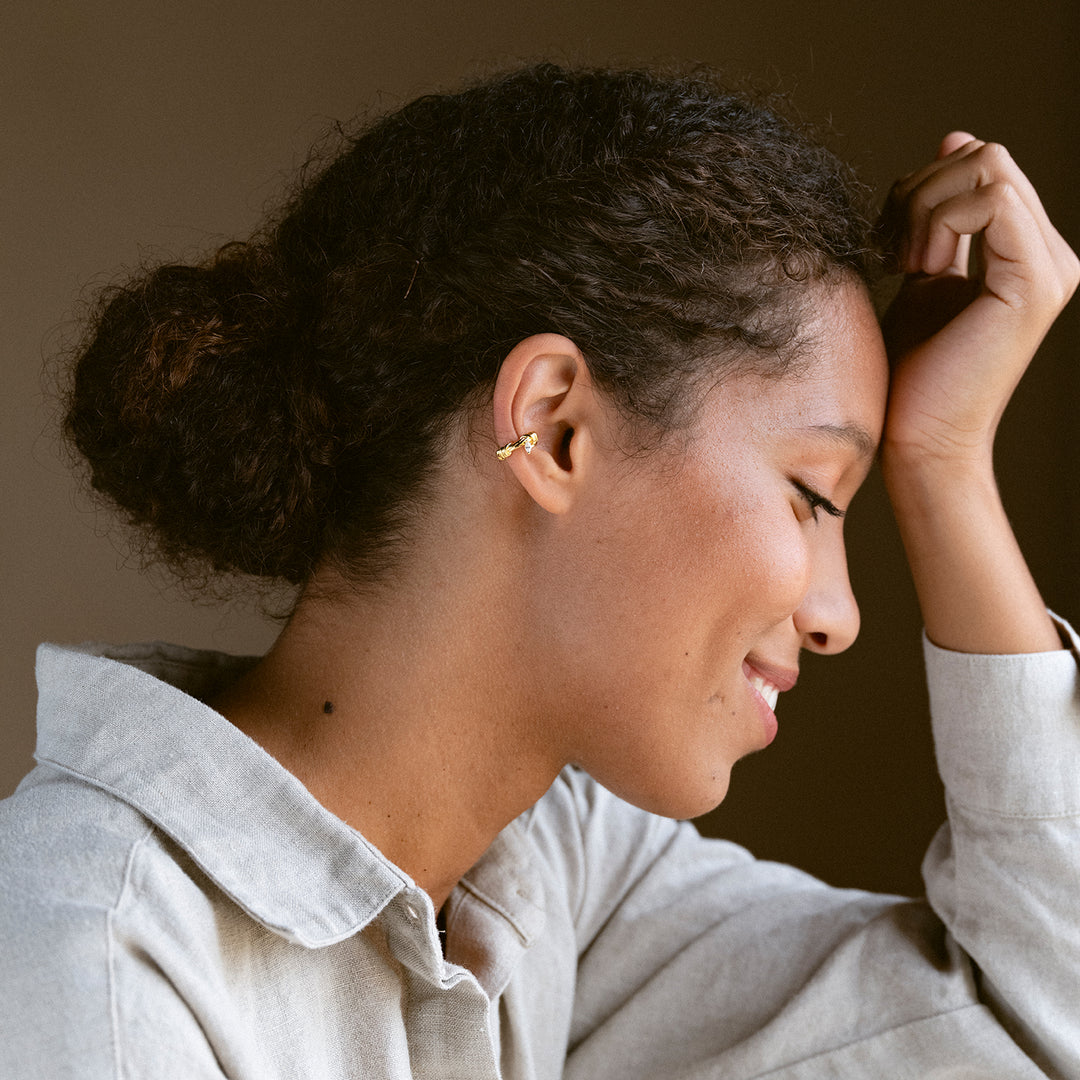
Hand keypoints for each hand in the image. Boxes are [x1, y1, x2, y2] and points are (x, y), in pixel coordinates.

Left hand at [880, 133, 1077, 469]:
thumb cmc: (910, 370)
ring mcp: (1050, 267)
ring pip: (987, 167)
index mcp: (1026, 249)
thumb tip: (955, 137)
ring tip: (905, 266)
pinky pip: (992, 200)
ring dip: (923, 209)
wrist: (916, 438)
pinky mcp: (1034, 282)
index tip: (888, 239)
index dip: (922, 186)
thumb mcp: (921, 272)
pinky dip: (937, 223)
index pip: (982, 165)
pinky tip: (916, 271)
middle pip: (984, 156)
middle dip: (918, 192)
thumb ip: (939, 215)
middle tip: (892, 253)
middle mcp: (1051, 253)